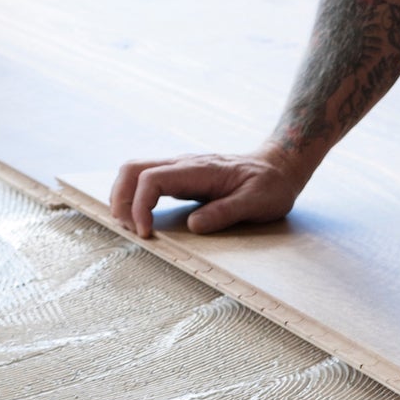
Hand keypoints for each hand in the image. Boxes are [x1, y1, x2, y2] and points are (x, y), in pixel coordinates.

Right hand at [109, 147, 310, 235]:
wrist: (279, 167)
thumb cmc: (271, 186)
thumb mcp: (257, 202)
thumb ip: (226, 212)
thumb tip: (194, 226)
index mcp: (199, 170)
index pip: (152, 179)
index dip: (140, 206)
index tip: (146, 234)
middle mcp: (184, 165)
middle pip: (132, 169)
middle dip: (120, 199)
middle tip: (129, 230)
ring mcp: (180, 169)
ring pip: (135, 172)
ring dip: (124, 197)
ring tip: (131, 227)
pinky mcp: (181, 178)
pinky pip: (146, 181)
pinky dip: (135, 198)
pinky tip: (141, 218)